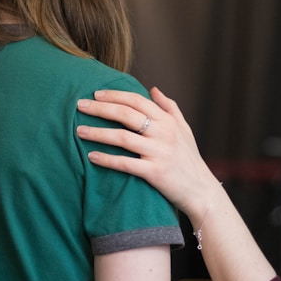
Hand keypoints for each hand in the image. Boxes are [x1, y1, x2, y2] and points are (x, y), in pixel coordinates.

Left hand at [76, 87, 221, 217]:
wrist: (201, 191)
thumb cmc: (190, 160)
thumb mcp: (184, 130)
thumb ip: (170, 108)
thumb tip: (153, 89)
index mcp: (168, 121)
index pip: (137, 101)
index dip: (115, 95)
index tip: (95, 93)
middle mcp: (164, 133)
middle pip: (126, 115)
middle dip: (100, 108)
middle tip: (80, 105)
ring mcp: (159, 152)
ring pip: (122, 138)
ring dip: (98, 133)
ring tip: (79, 131)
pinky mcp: (155, 173)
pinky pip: (126, 163)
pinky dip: (107, 159)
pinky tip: (91, 156)